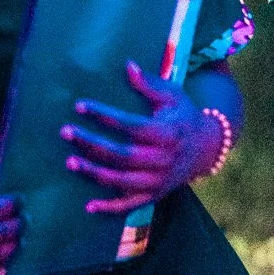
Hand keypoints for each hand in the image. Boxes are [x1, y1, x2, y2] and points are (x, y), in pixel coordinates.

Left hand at [60, 61, 226, 215]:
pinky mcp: (155, 195)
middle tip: (66, 131)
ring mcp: (160, 181)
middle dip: (93, 144)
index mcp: (169, 133)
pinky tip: (88, 206)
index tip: (79, 105)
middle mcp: (165, 159)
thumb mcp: (173, 96)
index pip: (131, 126)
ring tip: (69, 161)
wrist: (206, 148)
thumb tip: (127, 65)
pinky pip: (130, 205)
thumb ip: (149, 84)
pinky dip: (110, 209)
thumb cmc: (183, 116)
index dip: (105, 116)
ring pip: (123, 181)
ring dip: (95, 173)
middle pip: (123, 155)